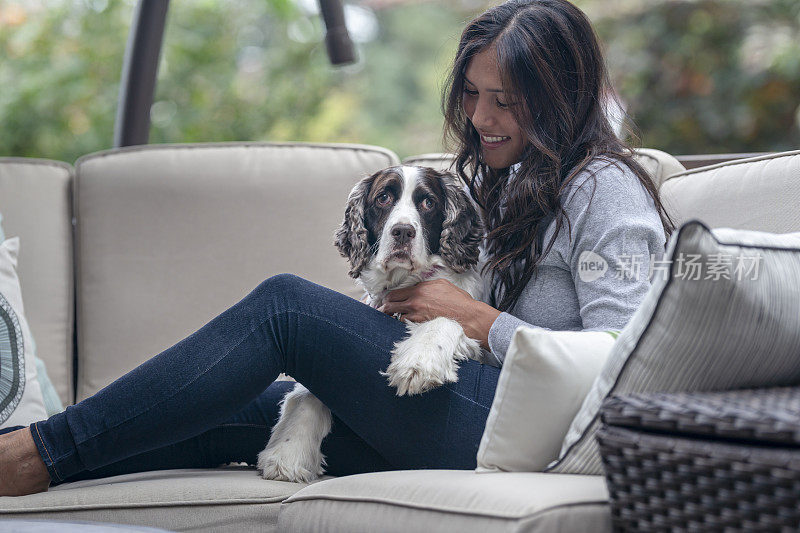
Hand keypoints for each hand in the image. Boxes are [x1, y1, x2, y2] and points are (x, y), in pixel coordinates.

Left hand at [380, 279, 500, 349]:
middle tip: (383, 309)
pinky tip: (404, 324)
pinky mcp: (420, 325)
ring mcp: (416, 314)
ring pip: (396, 316)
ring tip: (392, 318)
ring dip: (395, 317)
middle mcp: (415, 300)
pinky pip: (405, 325)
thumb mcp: (442, 285)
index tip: (386, 300)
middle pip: (390, 304)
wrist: (468, 316)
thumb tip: (418, 288)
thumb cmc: (459, 301)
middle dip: (385, 307)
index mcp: (420, 289)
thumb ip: (427, 286)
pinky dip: (404, 325)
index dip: (389, 297)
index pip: (395, 293)